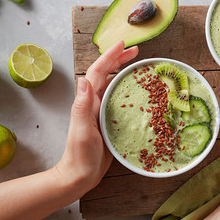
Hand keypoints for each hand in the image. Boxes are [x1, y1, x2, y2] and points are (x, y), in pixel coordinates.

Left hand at [53, 41, 138, 191]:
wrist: (80, 174)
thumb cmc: (80, 155)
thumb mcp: (81, 130)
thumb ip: (82, 106)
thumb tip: (83, 79)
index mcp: (89, 101)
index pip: (98, 72)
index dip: (110, 56)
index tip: (123, 44)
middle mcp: (95, 102)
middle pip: (107, 74)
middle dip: (119, 59)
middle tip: (136, 51)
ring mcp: (102, 110)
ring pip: (114, 84)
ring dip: (124, 71)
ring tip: (139, 65)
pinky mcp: (109, 120)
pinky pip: (119, 98)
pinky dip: (128, 89)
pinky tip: (139, 91)